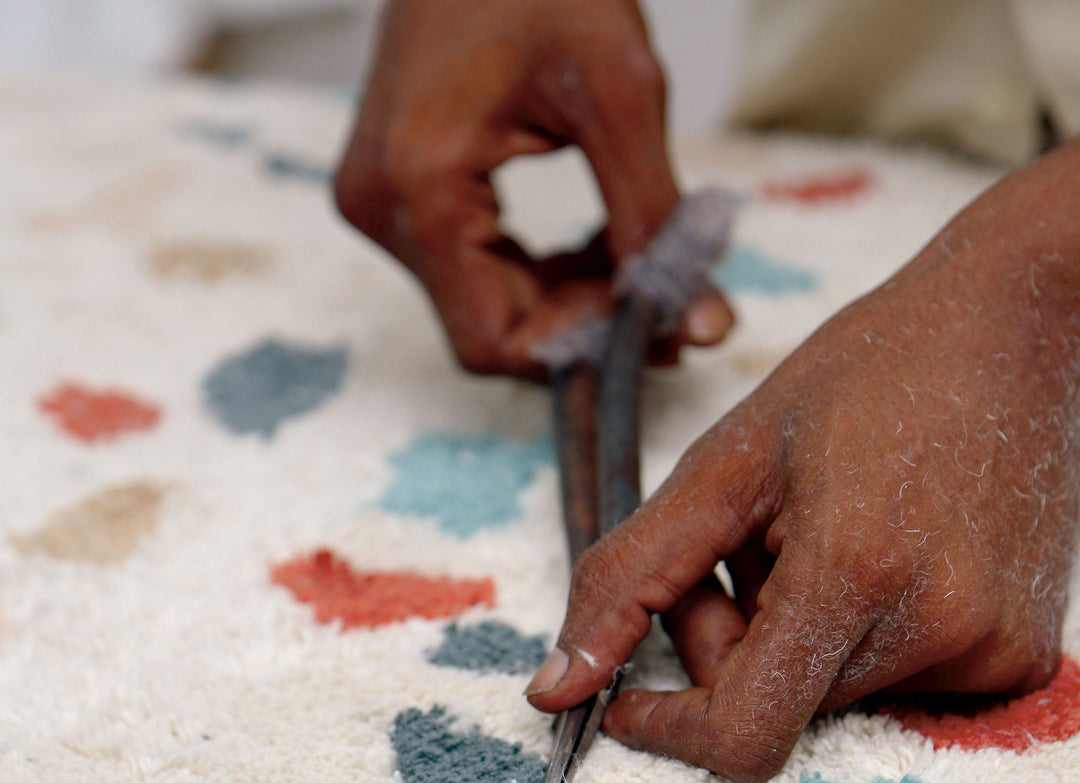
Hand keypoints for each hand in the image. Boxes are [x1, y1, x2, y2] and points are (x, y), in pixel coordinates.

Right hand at [334, 0, 732, 376]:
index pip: (495, 341)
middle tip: (669, 293)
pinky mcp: (396, 190)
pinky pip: (475, 268)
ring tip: (642, 255)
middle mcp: (381, 207)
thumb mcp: (621, 94)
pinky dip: (545, 270)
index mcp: (418, 188)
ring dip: (573, 297)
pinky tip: (599, 239)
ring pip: (488, 306)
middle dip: (587, 321)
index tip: (658, 322)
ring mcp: (381, 200)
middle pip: (492, 328)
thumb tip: (700, 324)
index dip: (581, 350)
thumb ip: (655, 219)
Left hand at [527, 141, 1079, 781]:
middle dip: (732, 646)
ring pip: (833, 702)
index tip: (632, 700)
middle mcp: (937, 627)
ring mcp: (990, 650)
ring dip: (796, 642)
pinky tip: (887, 559)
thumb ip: (625, 583)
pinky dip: (866, 645)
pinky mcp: (1020, 658)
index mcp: (854, 571)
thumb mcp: (721, 465)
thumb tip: (551, 691)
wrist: (1017, 324)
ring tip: (829, 536)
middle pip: (778, 709)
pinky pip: (902, 691)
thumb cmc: (863, 375)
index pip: (742, 734)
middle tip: (752, 547)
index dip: (672, 728)